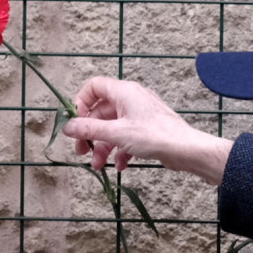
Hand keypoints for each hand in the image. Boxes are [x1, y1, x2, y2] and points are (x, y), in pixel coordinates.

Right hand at [61, 76, 232, 183]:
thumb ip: (89, 130)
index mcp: (123, 92)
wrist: (185, 150)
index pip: (94, 87)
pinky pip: (125, 138)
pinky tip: (121, 166)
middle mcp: (130, 100)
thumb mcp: (116, 133)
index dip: (81, 103)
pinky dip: (119, 151)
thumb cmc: (154, 135)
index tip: (75, 123)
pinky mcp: (145, 130)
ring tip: (99, 165)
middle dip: (89, 134)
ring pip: (112, 128)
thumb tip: (67, 127)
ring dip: (102, 147)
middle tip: (81, 151)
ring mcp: (138, 115)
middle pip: (100, 112)